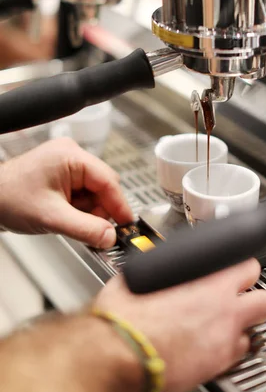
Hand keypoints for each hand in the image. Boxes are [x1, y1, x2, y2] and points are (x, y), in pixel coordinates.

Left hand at [0, 138, 131, 247]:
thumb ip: (85, 229)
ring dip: (88, 211)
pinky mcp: (62, 175)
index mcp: (71, 156)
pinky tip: (67, 217)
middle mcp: (71, 155)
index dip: (119, 205)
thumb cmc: (8, 198)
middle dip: (100, 210)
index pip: (107, 180)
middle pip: (103, 186)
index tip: (127, 224)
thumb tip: (110, 236)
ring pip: (94, 192)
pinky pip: (83, 193)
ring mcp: (66, 164)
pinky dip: (80, 209)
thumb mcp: (52, 217)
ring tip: (69, 222)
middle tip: (97, 231)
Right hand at [95, 259, 265, 391]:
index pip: (248, 265)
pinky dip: (229, 350)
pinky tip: (211, 347)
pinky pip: (237, 354)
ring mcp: (225, 339)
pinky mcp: (218, 366)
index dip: (242, 269)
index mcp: (209, 280)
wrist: (117, 355)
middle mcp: (224, 308)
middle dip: (254, 298)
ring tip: (224, 326)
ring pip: (256, 329)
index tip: (235, 272)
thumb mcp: (138, 276)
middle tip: (237, 300)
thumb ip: (158, 268)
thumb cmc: (125, 317)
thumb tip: (152, 262)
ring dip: (243, 326)